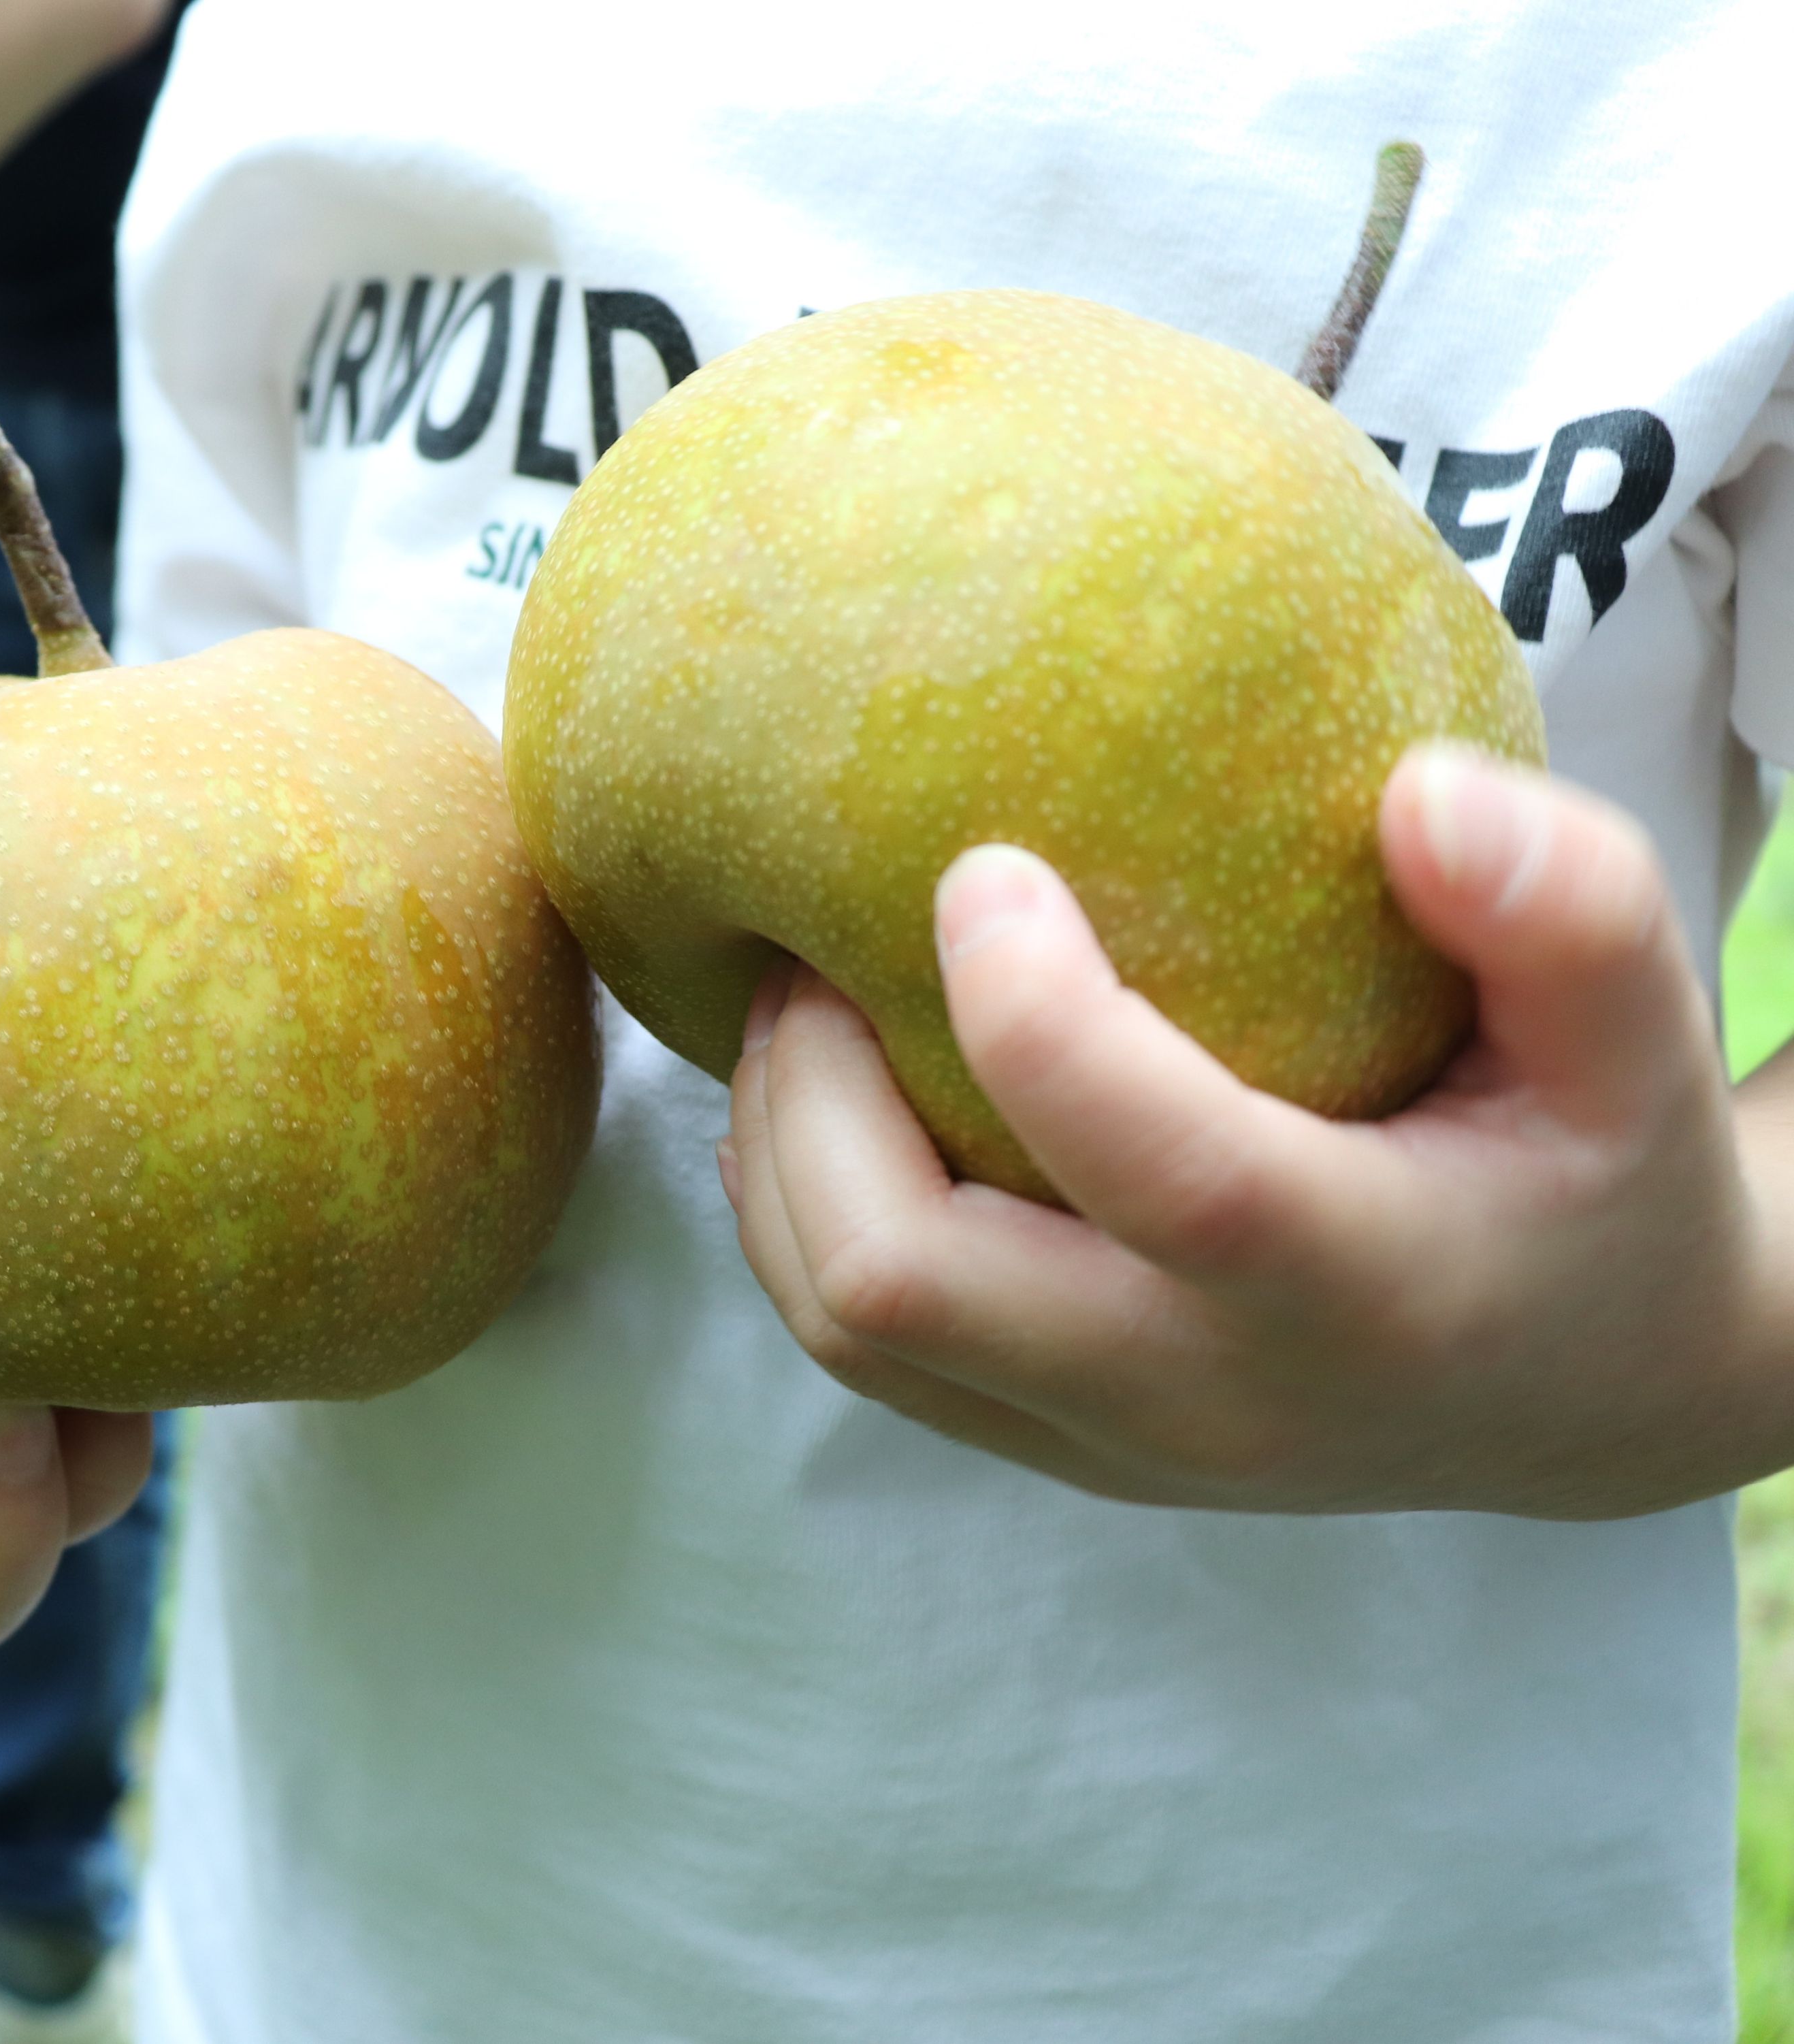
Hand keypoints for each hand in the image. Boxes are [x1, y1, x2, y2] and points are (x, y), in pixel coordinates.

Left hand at [722, 743, 1793, 1518]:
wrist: (1588, 1388)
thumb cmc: (1602, 1175)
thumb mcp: (1643, 1047)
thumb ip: (1574, 911)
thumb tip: (1418, 795)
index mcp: (1366, 1294)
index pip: (1169, 1179)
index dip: (1037, 1018)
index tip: (978, 864)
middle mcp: (1211, 1399)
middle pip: (910, 1280)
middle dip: (817, 1092)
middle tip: (818, 943)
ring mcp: (1113, 1448)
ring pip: (849, 1329)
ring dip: (781, 1150)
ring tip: (801, 999)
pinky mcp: (1053, 1449)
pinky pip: (864, 1352)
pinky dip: (797, 1216)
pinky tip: (824, 1095)